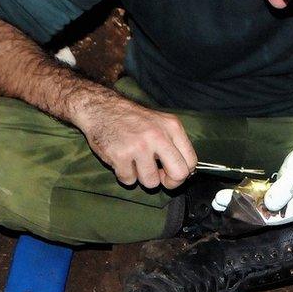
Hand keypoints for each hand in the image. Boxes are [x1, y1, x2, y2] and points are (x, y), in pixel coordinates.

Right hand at [77, 96, 197, 189]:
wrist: (102, 109)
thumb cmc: (132, 120)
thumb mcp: (160, 123)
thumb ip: (174, 144)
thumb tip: (186, 172)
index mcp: (172, 127)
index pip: (191, 161)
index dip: (182, 173)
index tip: (171, 172)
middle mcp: (158, 136)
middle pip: (178, 174)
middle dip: (169, 182)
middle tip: (158, 177)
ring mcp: (139, 146)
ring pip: (151, 182)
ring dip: (142, 177)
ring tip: (134, 162)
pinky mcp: (120, 155)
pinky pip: (129, 180)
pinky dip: (125, 175)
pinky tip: (121, 160)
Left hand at [212, 120, 292, 224]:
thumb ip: (287, 188)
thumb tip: (269, 204)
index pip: (273, 218)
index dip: (250, 213)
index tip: (232, 206)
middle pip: (264, 214)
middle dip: (240, 208)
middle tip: (218, 202)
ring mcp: (288, 200)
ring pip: (260, 205)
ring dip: (240, 201)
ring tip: (218, 199)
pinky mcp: (283, 190)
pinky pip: (262, 196)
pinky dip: (247, 194)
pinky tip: (232, 192)